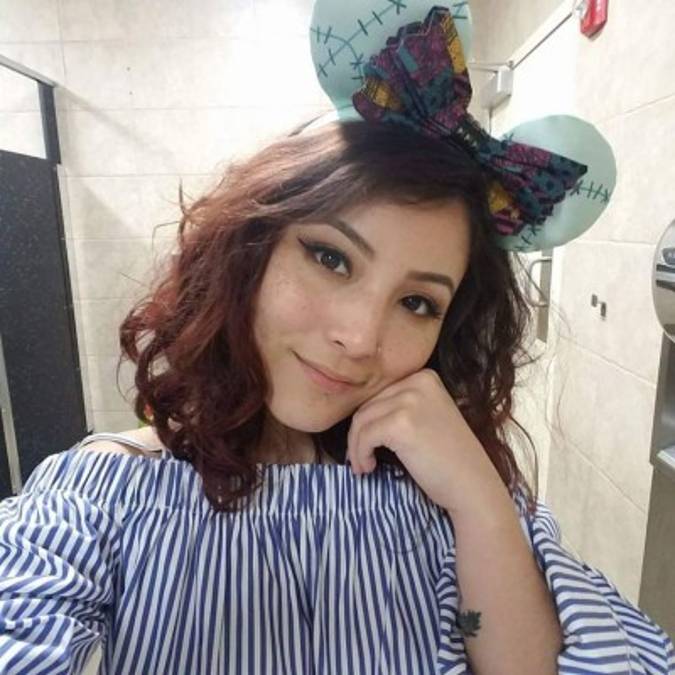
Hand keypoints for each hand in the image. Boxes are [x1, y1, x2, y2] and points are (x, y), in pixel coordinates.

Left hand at [346, 368, 509, 516]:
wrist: (473, 486)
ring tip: (364, 465)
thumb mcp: (428, 417)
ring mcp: (410, 400)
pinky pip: (364, 436)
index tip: (367, 443)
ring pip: (361, 420)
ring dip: (356, 446)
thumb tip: (359, 413)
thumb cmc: (449, 459)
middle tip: (360, 458)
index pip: (380, 393)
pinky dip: (360, 454)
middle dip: (358, 434)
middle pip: (368, 404)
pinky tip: (369, 467)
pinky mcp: (401, 423)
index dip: (369, 421)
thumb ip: (401, 406)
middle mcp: (418, 381)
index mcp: (425, 376)